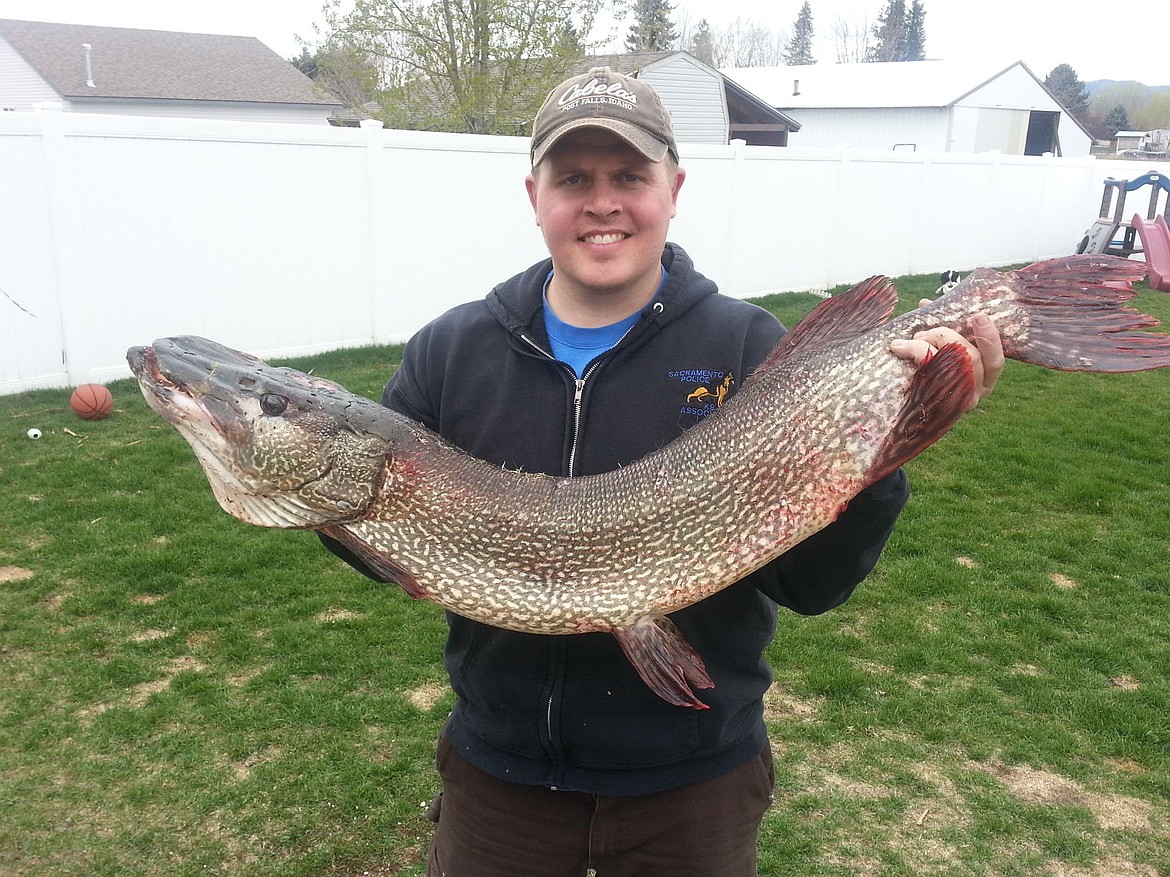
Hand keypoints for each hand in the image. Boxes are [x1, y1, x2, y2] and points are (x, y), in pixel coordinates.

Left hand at [889, 308, 1003, 410]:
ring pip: (948, 365)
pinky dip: (914, 355)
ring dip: (924, 346)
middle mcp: (975, 392)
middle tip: (923, 331)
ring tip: (907, 341)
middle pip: (970, 358)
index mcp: (986, 377)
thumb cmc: (931, 374)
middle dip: (945, 336)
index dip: (989, 337)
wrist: (909, 413)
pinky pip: (926, 375)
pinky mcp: (933, 405)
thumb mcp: (945, 351)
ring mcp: (955, 402)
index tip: (977, 315)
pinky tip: (899, 349)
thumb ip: (943, 330)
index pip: (996, 360)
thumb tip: (926, 303)